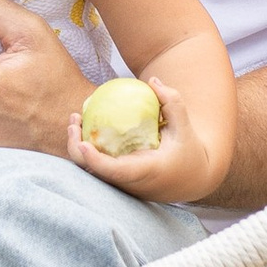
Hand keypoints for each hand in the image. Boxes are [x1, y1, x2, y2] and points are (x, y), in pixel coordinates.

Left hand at [69, 76, 217, 207]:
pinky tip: (85, 127)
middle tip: (74, 120)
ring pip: (92, 171)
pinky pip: (97, 167)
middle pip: (94, 173)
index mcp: (146, 172)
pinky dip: (87, 151)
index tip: (83, 144)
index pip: (116, 172)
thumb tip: (153, 81)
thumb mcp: (185, 127)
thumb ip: (172, 103)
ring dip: (77, 149)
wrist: (192, 181)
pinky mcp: (119, 183)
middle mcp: (129, 183)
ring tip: (75, 121)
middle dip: (76, 150)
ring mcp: (122, 185)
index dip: (96, 161)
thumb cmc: (188, 152)